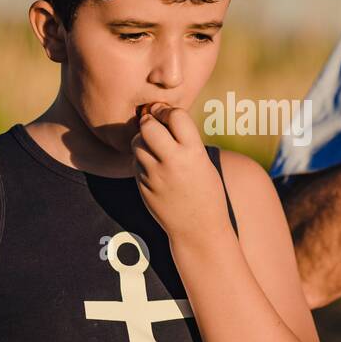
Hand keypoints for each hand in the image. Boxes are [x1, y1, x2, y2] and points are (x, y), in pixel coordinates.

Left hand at [130, 102, 229, 242]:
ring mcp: (156, 175)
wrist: (199, 229)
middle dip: (149, 122)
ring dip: (142, 140)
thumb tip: (158, 113)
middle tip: (153, 126)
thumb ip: (184, 140)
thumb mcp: (203, 162)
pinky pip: (135, 163)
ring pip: (137, 143)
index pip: (176, 115)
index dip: (169, 111)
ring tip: (153, 147)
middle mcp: (174, 162)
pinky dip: (141, 160)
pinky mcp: (143, 187)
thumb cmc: (205, 191)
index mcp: (195, 152)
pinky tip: (153, 167)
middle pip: (148, 126)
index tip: (168, 115)